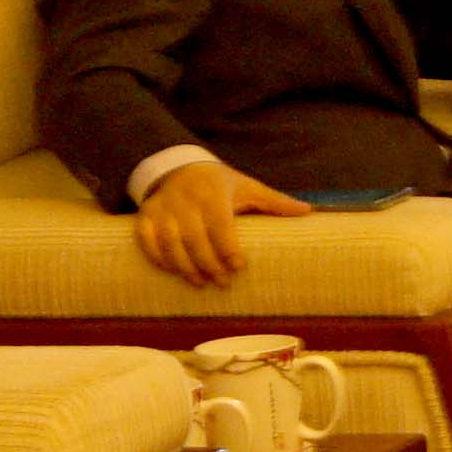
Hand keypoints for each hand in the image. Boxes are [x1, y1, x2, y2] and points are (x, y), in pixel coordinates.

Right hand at [130, 157, 308, 286]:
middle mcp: (184, 200)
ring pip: (169, 243)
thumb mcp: (248, 186)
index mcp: (213, 193)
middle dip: (208, 264)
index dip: (228, 248)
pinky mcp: (144, 215)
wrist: (179, 167)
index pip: (219, 225)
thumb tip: (307, 212)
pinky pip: (146, 241)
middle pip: (194, 239)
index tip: (239, 267)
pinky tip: (173, 272)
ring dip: (184, 267)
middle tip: (223, 283)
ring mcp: (161, 208)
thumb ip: (274, 201)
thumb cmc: (220, 183)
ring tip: (200, 283)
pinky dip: (158, 258)